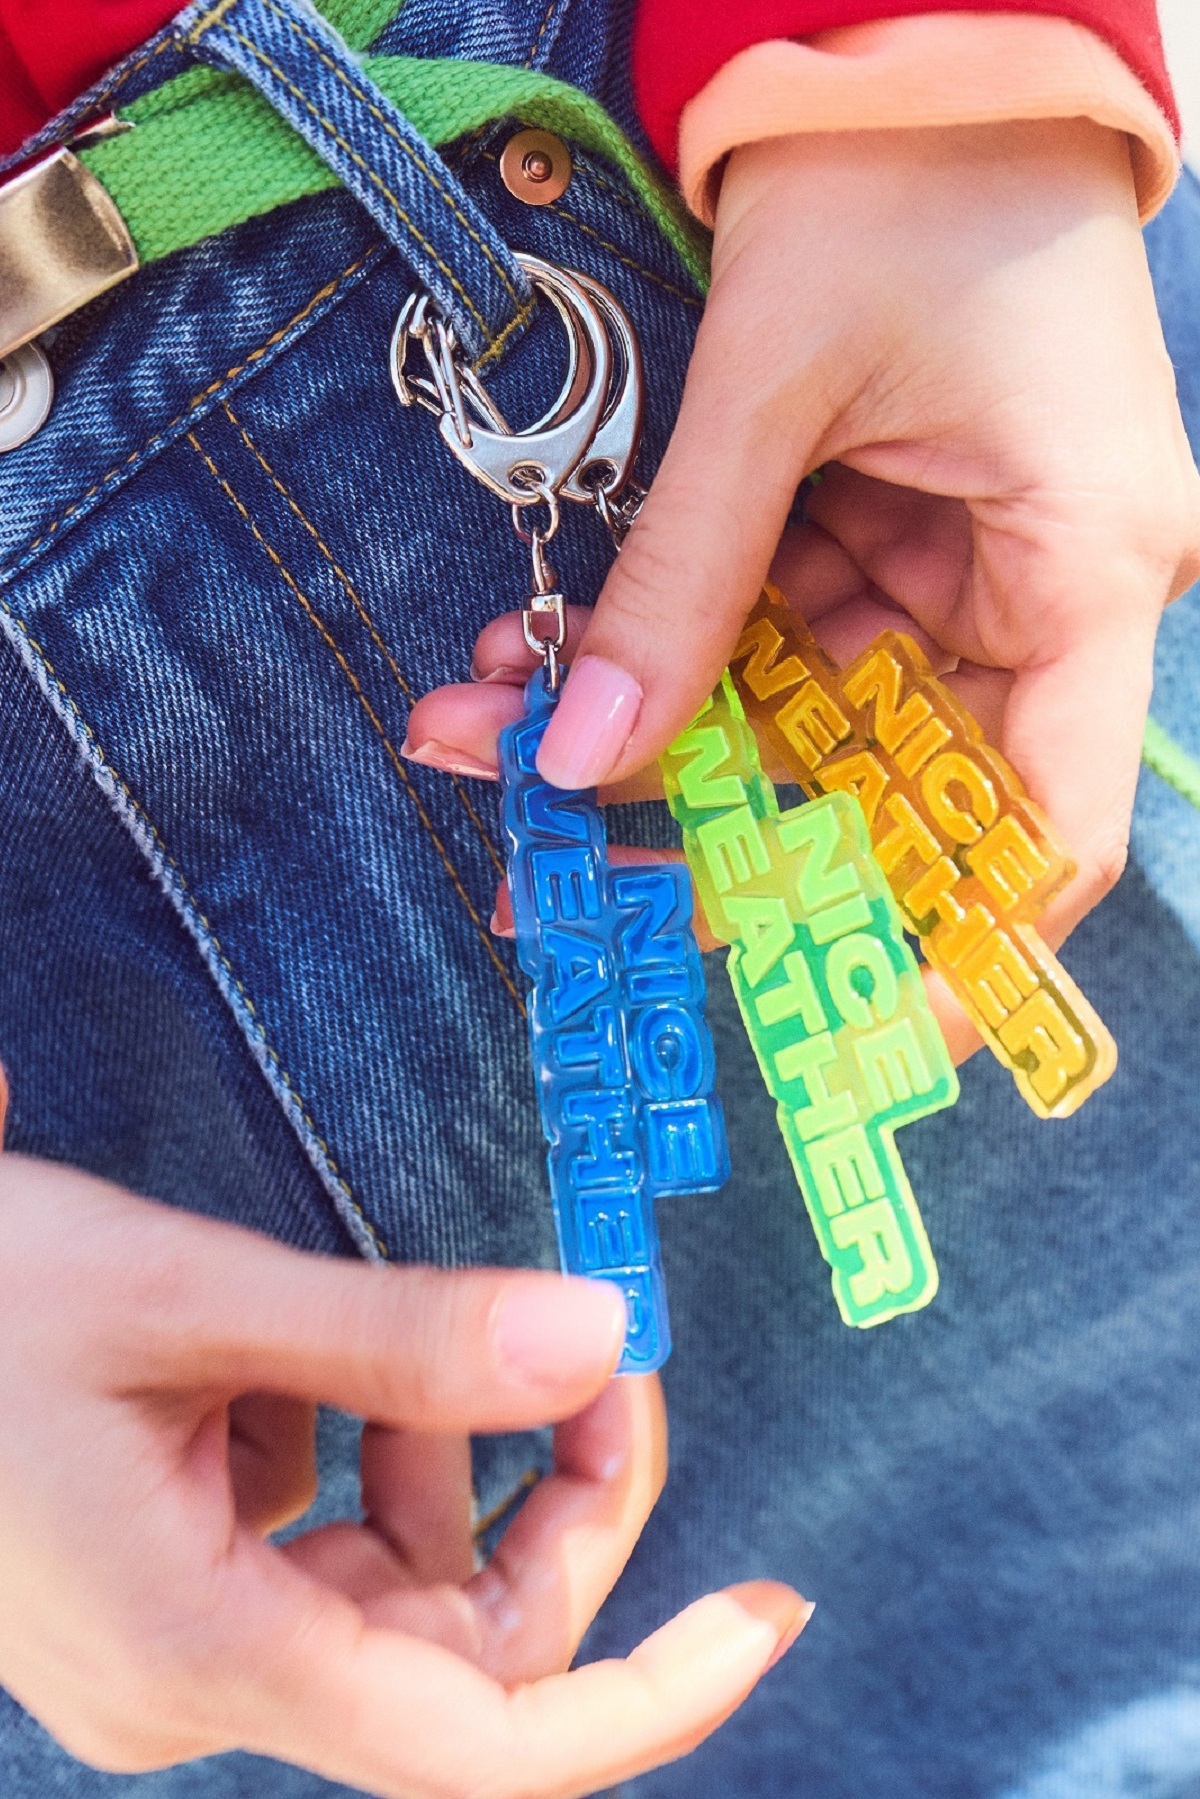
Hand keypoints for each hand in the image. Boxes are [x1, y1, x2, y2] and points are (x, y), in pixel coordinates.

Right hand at [0, 1121, 806, 1793]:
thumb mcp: (192, 1302)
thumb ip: (401, 1336)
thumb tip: (594, 1332)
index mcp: (207, 1651)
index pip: (481, 1744)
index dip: (644, 1696)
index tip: (761, 1615)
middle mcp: (199, 1682)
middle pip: (456, 1642)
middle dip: (554, 1504)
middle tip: (594, 1357)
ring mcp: (177, 1645)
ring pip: (393, 1584)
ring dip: (442, 1456)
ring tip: (405, 1339)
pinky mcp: (163, 1590)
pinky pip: (315, 1542)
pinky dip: (351, 1444)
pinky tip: (295, 1360)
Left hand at [407, 119, 1199, 1055]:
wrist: (913, 37)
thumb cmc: (900, 178)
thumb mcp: (777, 387)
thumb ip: (680, 588)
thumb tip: (574, 762)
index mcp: (1085, 571)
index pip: (1045, 828)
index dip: (954, 956)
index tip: (845, 1045)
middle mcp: (1036, 593)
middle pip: (885, 787)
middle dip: (713, 832)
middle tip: (561, 884)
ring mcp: (957, 566)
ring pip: (805, 716)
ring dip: (652, 732)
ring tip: (490, 737)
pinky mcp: (886, 531)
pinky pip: (774, 634)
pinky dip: (667, 651)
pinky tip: (542, 659)